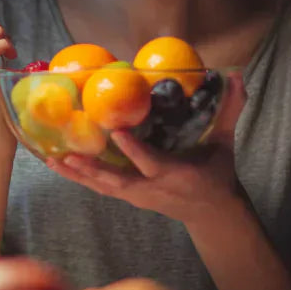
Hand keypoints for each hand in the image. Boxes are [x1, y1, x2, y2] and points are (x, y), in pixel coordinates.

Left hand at [45, 72, 247, 226]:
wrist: (213, 214)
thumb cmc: (218, 174)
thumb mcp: (226, 144)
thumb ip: (230, 110)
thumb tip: (238, 75)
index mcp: (174, 174)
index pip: (151, 162)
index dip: (134, 150)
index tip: (116, 132)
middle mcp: (151, 188)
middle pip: (116, 180)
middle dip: (90, 169)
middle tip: (66, 154)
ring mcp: (138, 196)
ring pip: (102, 187)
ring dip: (77, 174)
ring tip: (52, 160)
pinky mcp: (130, 197)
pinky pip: (101, 188)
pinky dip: (80, 178)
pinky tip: (60, 166)